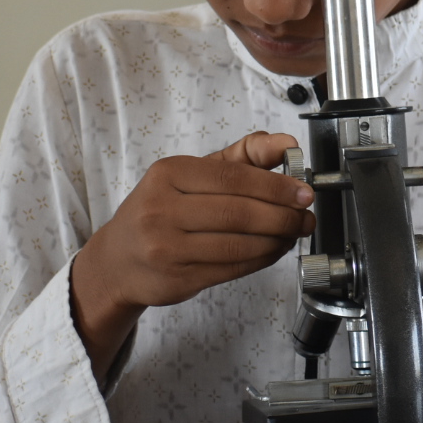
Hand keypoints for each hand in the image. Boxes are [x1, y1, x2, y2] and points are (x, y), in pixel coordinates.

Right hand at [71, 131, 313, 377]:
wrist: (117, 260)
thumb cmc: (160, 210)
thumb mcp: (193, 172)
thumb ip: (243, 155)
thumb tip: (286, 142)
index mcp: (168, 174)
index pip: (234, 178)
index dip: (276, 186)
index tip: (303, 192)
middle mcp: (161, 210)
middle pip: (240, 213)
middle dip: (284, 216)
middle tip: (305, 217)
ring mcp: (166, 249)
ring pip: (240, 245)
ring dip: (278, 240)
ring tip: (293, 233)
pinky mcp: (177, 279)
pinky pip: (233, 269)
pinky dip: (262, 259)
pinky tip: (273, 250)